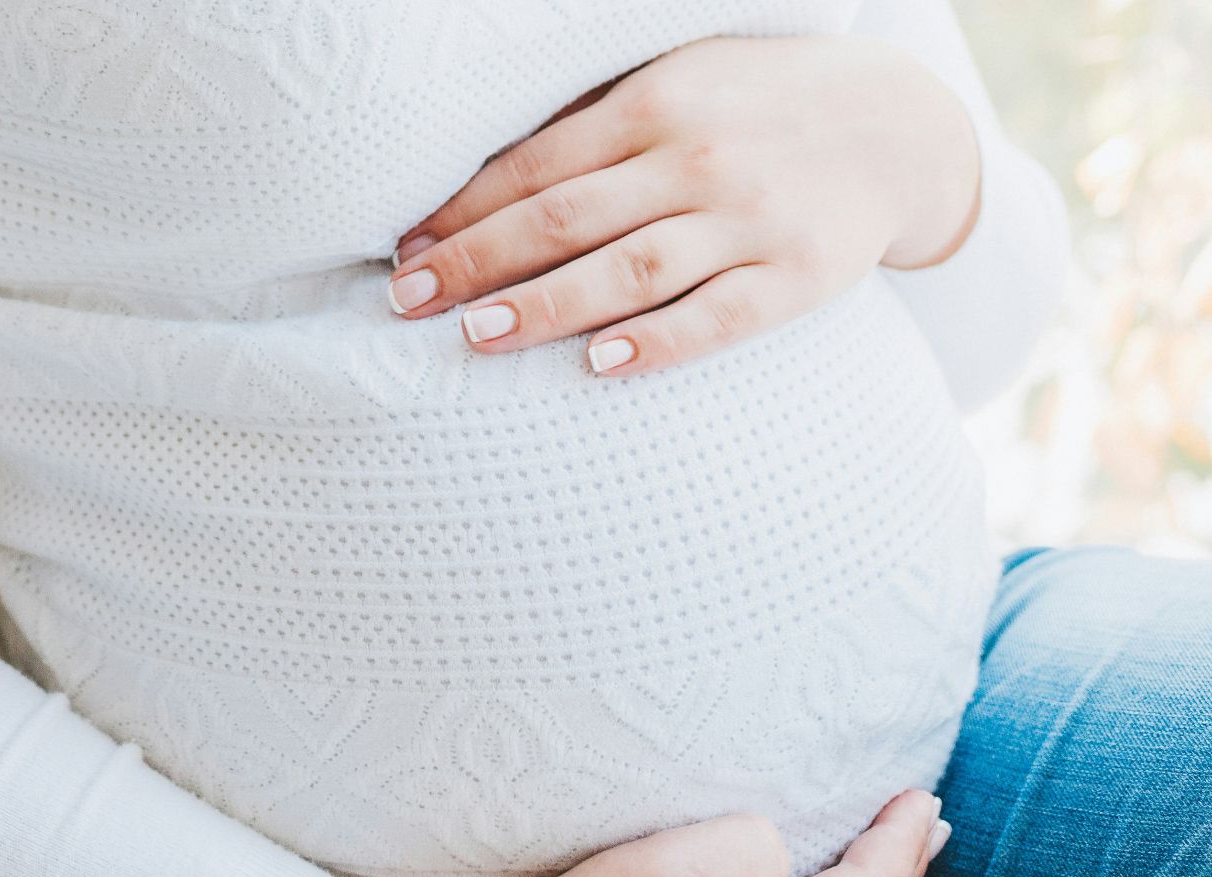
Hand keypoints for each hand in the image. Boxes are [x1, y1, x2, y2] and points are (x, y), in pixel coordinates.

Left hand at [385, 35, 981, 375]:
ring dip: (546, 305)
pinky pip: (719, 316)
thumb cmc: (756, 106)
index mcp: (655, 104)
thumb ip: (595, 127)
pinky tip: (599, 364)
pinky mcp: (796, 275)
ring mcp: (749, 218)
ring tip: (476, 334)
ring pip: (630, 269)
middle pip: (565, 218)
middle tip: (408, 302)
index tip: (405, 253)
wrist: (900, 124)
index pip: (536, 167)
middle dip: (477, 261)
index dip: (463, 212)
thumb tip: (480, 184)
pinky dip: (659, 342)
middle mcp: (696, 158)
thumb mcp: (678, 83)